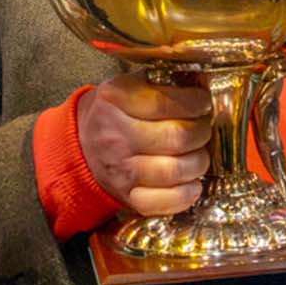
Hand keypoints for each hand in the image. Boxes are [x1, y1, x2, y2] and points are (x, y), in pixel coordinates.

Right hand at [76, 73, 211, 216]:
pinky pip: (165, 202)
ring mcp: (120, 169)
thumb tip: (201, 81)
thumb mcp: (132, 84)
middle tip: (203, 129)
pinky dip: (187, 193)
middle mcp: (115, 135)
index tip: (203, 103)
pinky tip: (192, 181)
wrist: (82, 146)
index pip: (162, 102)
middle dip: (201, 132)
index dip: (194, 102)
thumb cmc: (116, 112)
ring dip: (199, 162)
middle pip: (175, 137)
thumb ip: (165, 81)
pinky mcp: (127, 196)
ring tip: (199, 154)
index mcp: (114, 99)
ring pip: (175, 170)